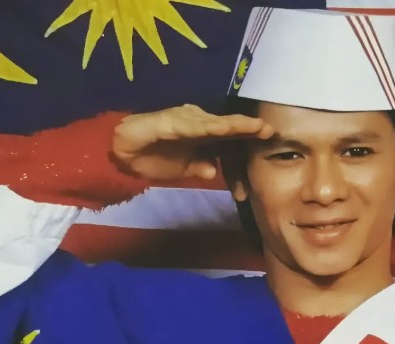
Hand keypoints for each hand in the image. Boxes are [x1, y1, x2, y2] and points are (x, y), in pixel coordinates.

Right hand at [112, 104, 273, 180]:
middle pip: (230, 129)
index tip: (267, 156)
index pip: (231, 143)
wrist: (124, 153)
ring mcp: (187, 121)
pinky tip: (226, 128)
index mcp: (204, 138)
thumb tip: (214, 172)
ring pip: (217, 123)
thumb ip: (200, 167)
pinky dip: (211, 126)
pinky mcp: (174, 121)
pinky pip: (195, 124)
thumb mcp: (185, 169)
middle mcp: (200, 125)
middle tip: (271, 134)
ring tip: (256, 127)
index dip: (247, 149)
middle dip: (250, 131)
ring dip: (237, 125)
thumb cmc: (155, 159)